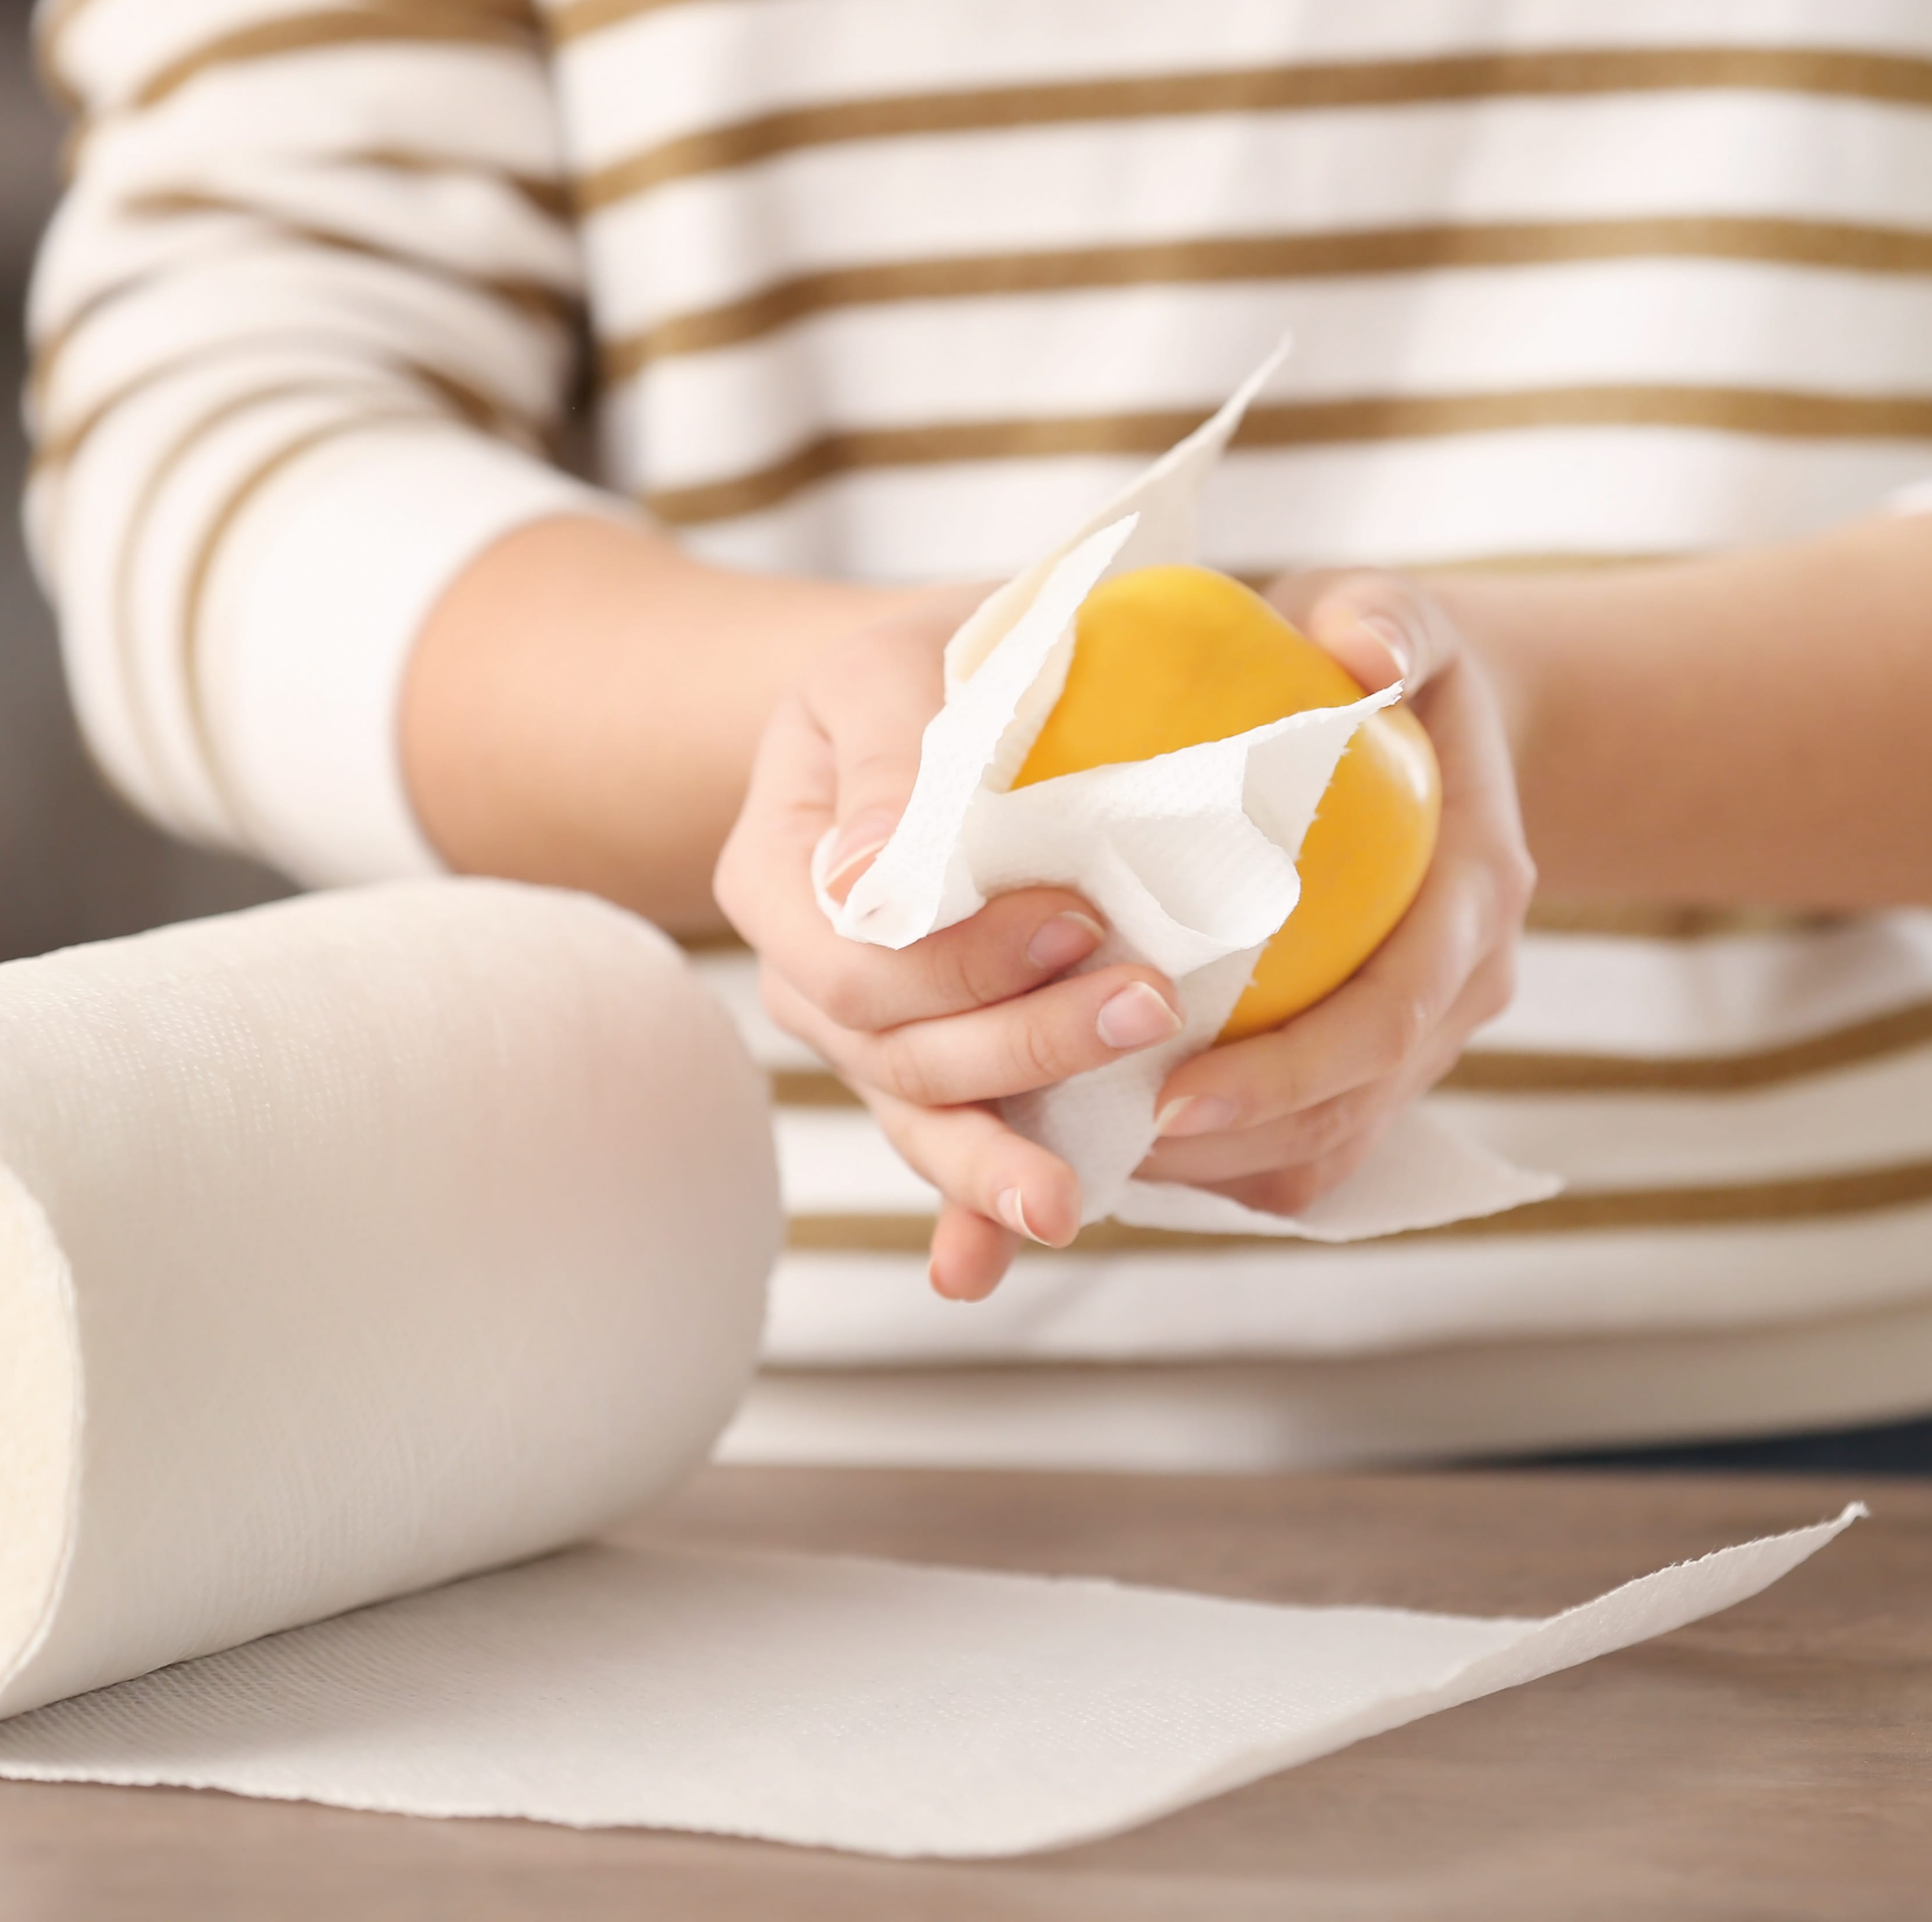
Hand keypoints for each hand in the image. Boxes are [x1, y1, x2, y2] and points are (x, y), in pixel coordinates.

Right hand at [711, 593, 1186, 1302]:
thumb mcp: (890, 665)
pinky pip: (951, 1147)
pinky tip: (993, 1267)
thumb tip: (874, 870)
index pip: (847, 960)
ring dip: (1005, 1154)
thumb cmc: (929, 664)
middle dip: (1019, 1045)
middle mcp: (812, 973)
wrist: (962, 694)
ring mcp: (877, 1034)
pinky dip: (972, 1214)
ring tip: (1083, 1197)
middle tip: (1150, 1006)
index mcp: (781, 874)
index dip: (956, 962)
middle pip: (893, 1053)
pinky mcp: (947, 1065)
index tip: (1077, 917)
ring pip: (922, 1120)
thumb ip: (889, 753)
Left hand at [1133, 571, 1533, 1213]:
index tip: (1175, 1097)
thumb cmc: (1383, 661)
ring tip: (1085, 1155)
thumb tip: (1365, 649)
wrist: (1437, 723)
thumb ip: (1385, 620)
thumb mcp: (1390, 612)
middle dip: (1228, 1146)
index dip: (1288, 1073)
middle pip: (1351, 1111)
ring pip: (1325, 1151)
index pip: (1388, 1017)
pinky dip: (1220, 1163)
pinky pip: (1306, 1147)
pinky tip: (1116, 1144)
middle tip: (1095, 1146)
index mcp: (1474, 897)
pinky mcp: (1374, 1063)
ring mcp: (1422, 1037)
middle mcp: (1460, 990)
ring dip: (1212, 1170)